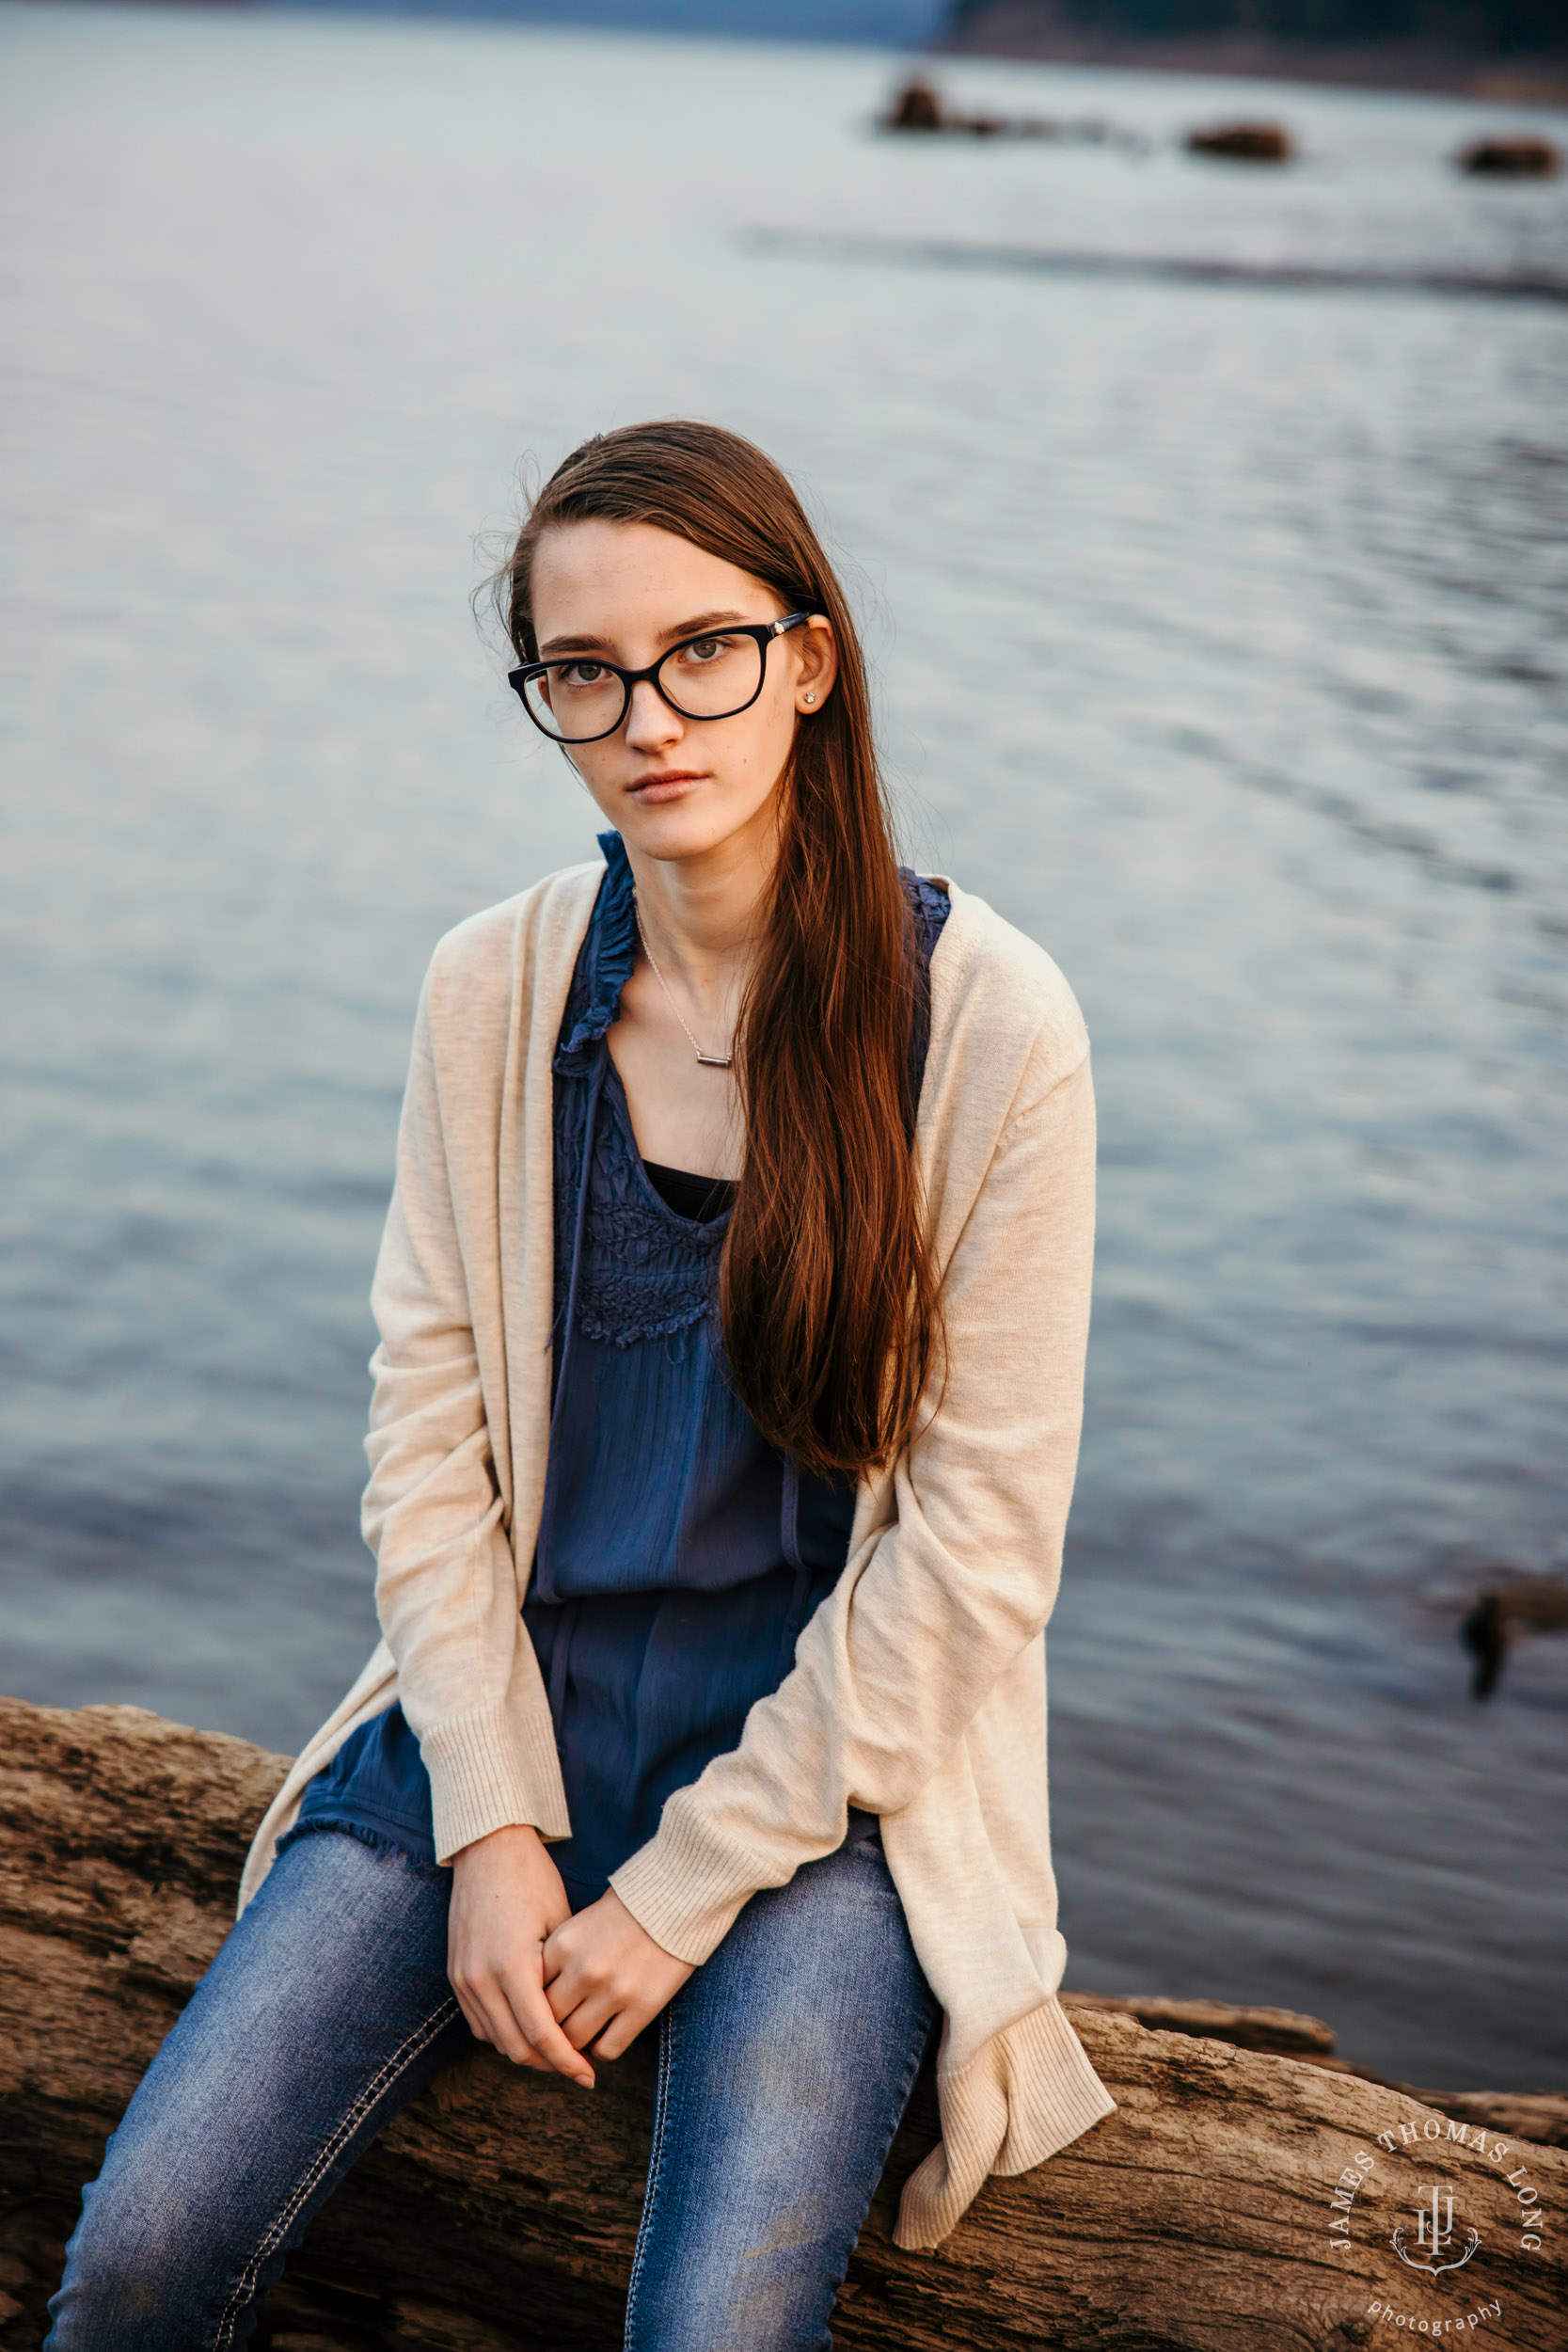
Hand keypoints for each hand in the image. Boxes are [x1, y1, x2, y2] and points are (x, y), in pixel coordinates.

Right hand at [447, 1824, 594, 2085]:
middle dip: (548, 2064)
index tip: (589, 2077)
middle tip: (577, 2067)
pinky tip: (528, 2027)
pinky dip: (503, 2033)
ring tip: (557, 2051)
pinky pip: (479, 2022)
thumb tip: (584, 2020)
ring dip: (525, 2052)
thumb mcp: (561, 1927)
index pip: (541, 2036)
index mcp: (512, 1966)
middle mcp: (481, 1978)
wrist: (489, 1849)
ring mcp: (463, 1978)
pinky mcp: (455, 1974)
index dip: (567, 2062)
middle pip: (515, 2048)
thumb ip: (565, 1978)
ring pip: (494, 2040)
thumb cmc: (533, 1880)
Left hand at [541, 1888, 694, 2061]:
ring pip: (574, 2041)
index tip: (538, 2015)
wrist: (676, 1900)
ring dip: (574, 2047)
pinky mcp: (641, 2006)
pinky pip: (608, 2049)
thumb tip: (535, 2001)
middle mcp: (583, 1970)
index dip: (531, 2010)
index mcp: (562, 1946)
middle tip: (555, 2037)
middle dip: (550, 2032)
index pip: (529, 1994)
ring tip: (580, 2042)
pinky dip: (602, 2051)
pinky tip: (605, 2038)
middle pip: (548, 2022)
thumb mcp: (579, 1925)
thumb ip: (555, 1960)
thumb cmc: (624, 1911)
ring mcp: (612, 1990)